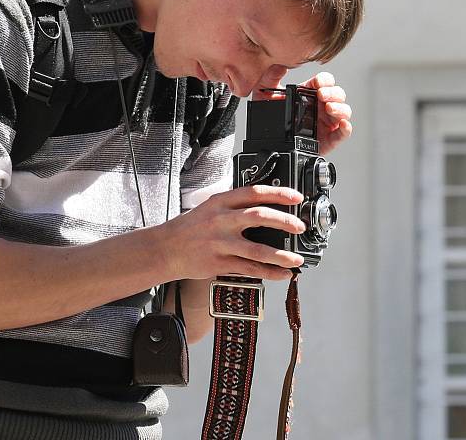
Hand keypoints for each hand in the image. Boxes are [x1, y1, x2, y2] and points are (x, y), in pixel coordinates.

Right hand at [159, 185, 305, 280]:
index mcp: (221, 202)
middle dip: (284, 222)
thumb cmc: (191, 227)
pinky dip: (269, 273)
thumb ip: (235, 205)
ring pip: (257, 249)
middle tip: (299, 227)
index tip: (296, 197)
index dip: (278, 194)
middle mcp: (221, 220)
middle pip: (259, 217)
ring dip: (281, 256)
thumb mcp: (211, 207)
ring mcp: (220, 243)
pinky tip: (282, 274)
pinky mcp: (219, 263)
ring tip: (296, 260)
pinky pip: (249, 269)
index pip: (254, 192)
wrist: (166, 249)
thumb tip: (267, 206)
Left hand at [252, 67, 352, 155]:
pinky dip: (346, 128)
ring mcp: (326, 122)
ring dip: (340, 108)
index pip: (325, 81)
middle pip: (338, 95)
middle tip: (321, 95)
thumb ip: (270, 78)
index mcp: (310, 92)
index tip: (317, 82)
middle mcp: (321, 106)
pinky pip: (343, 133)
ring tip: (329, 108)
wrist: (265, 139)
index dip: (325, 80)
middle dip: (333, 93)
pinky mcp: (329, 139)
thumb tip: (279, 65)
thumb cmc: (268, 115)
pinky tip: (342, 124)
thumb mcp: (264, 94)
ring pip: (344, 111)